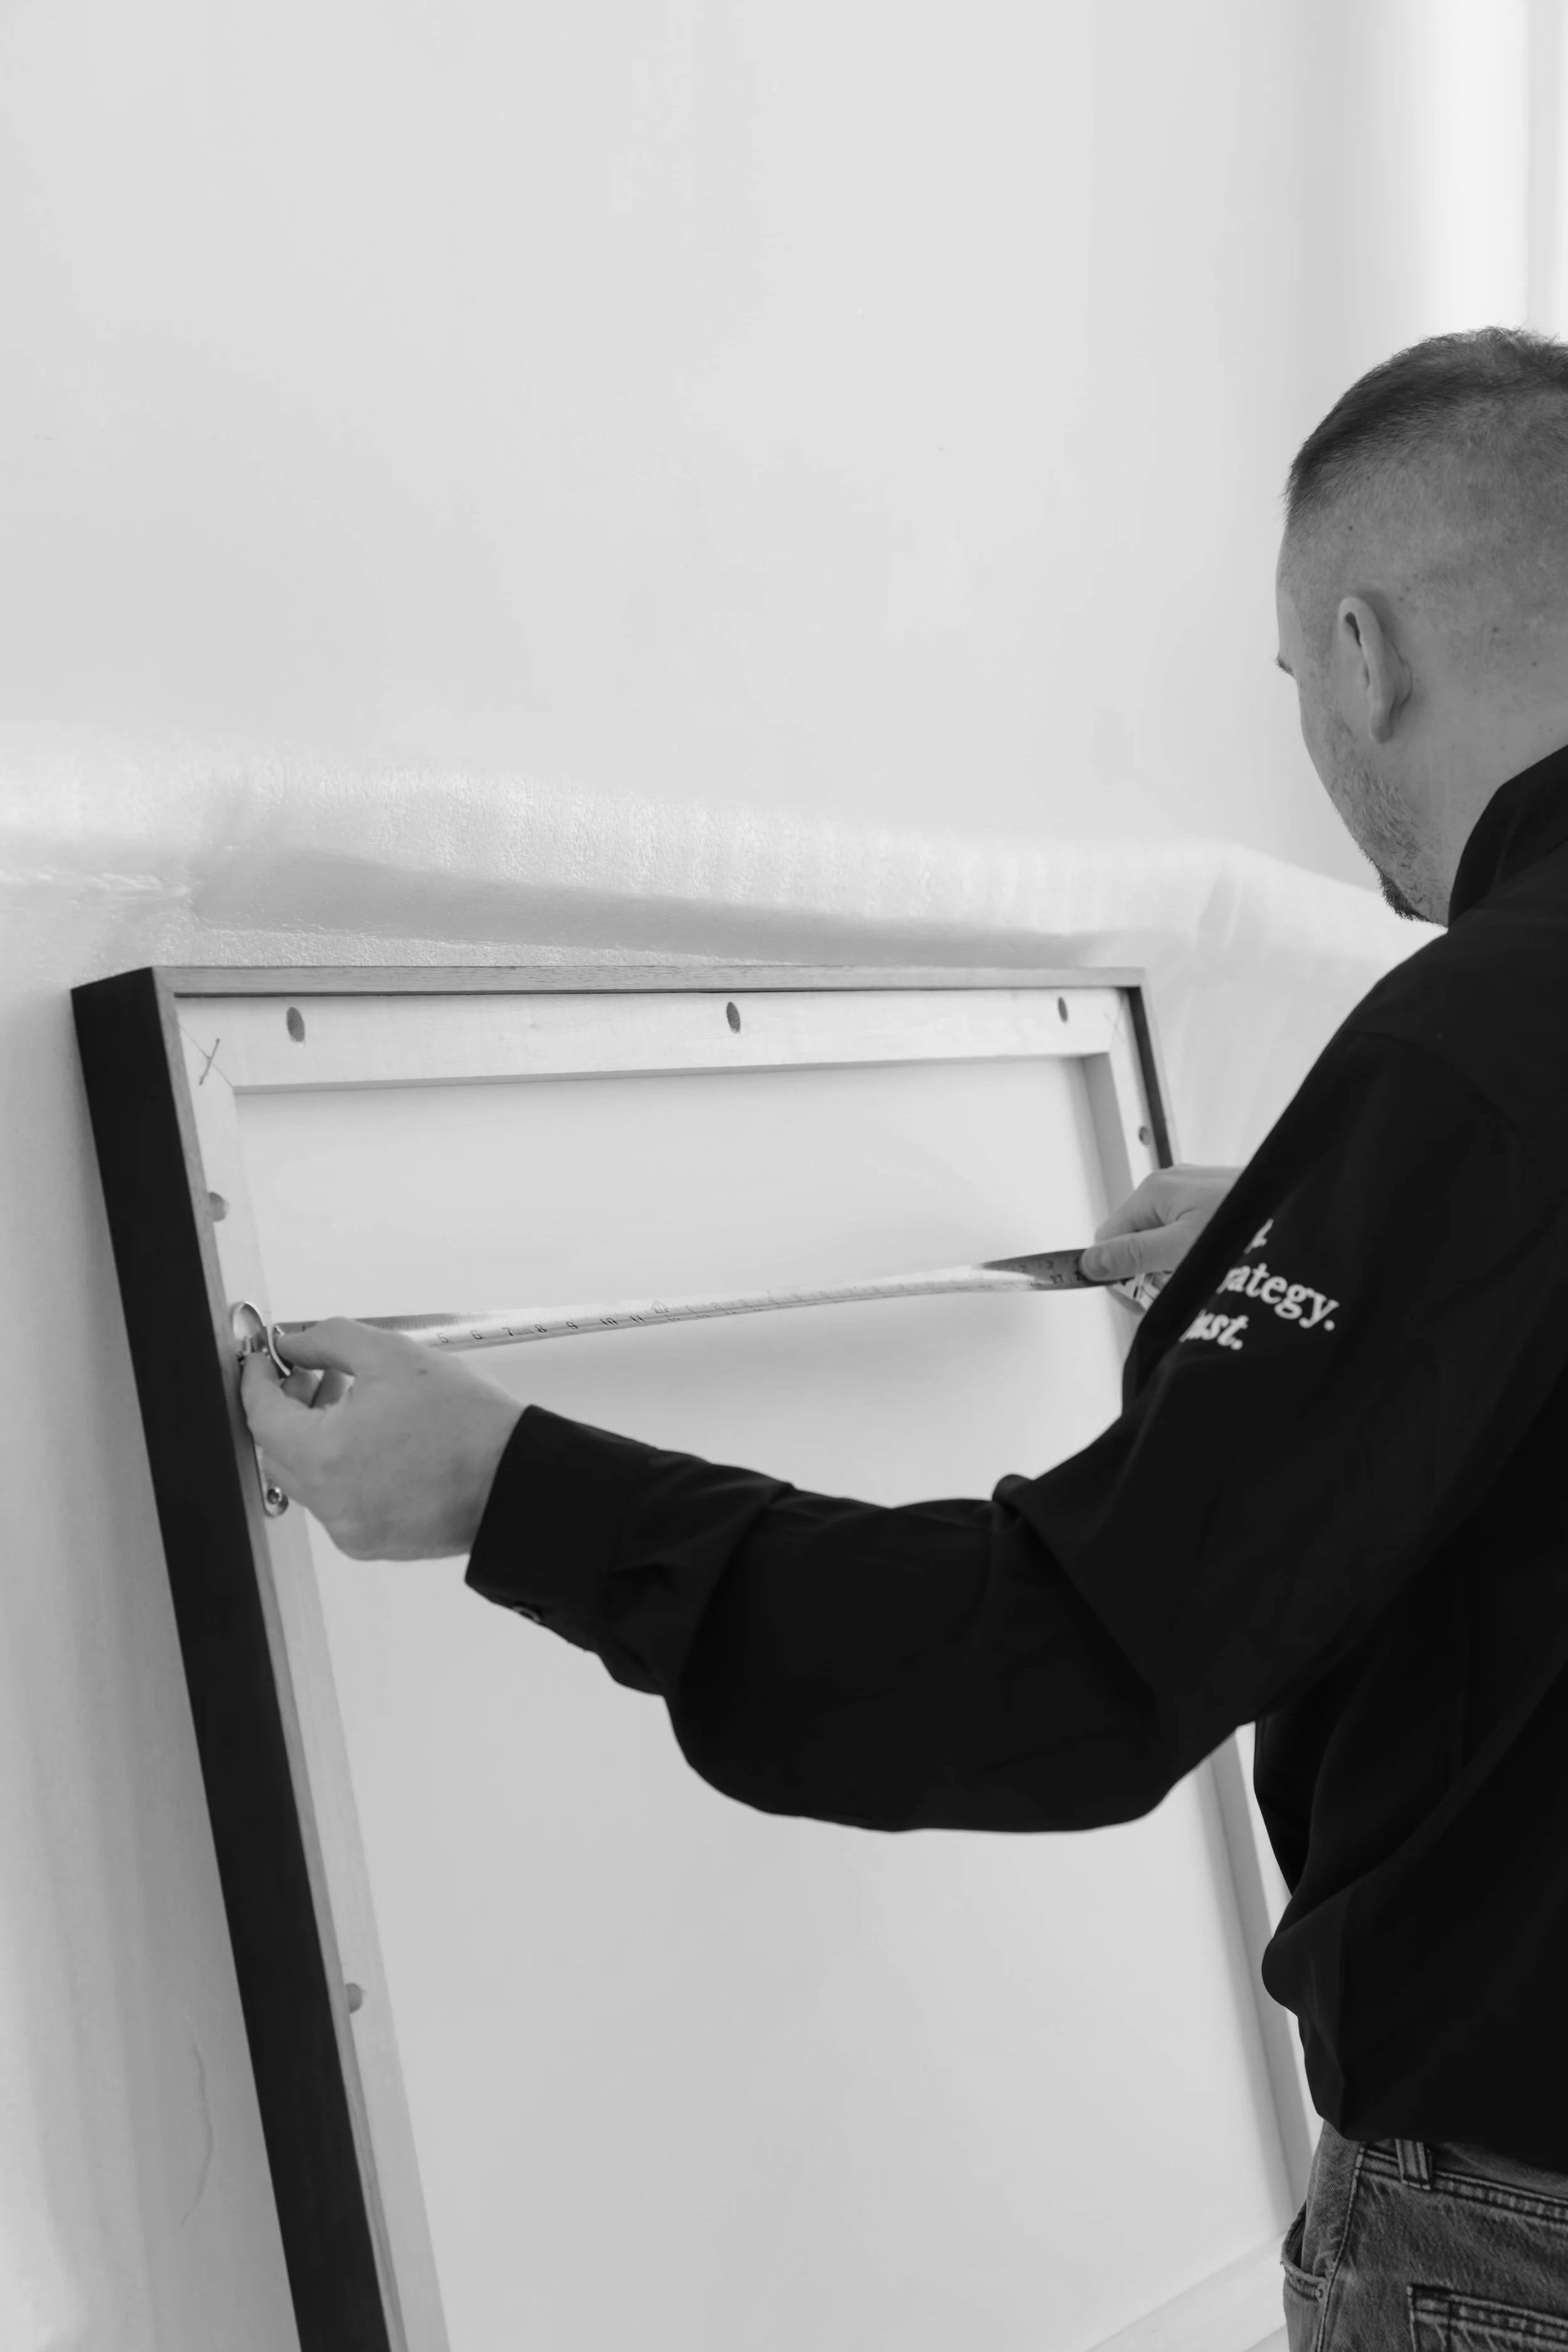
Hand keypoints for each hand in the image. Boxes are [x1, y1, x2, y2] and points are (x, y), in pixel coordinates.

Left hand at [240, 1320, 524, 1560]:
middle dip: (286, 1408)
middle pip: (277, 1450)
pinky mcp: (371, 1544)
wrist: (518, 1481)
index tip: (263, 1361)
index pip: (261, 1415)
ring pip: (306, 1478)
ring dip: (313, 1437)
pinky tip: (373, 1441)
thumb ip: (329, 1340)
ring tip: (351, 1401)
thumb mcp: (394, 1355)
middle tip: (312, 1375)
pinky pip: (335, 1502)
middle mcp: (329, 1502)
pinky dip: (339, 1469)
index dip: (257, 1380)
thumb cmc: (467, 1422)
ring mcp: (349, 1529)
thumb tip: (291, 1344)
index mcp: (324, 1455)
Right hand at [1079, 1164, 1242, 1293]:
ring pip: (1161, 1242)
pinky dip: (1193, 1258)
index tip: (1141, 1299)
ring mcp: (1193, 1194)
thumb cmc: (1249, 1227)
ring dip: (1173, 1269)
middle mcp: (1169, 1187)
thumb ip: (1132, 1256)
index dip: (1118, 1274)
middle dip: (1148, 1274)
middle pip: (1133, 1241)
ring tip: (1202, 1283)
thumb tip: (1089, 1262)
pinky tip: (1215, 1270)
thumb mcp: (1182, 1250)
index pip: (1107, 1238)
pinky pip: (1186, 1237)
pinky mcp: (1214, 1204)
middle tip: (1176, 1294)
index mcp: (1153, 1192)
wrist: (1301, 1211)